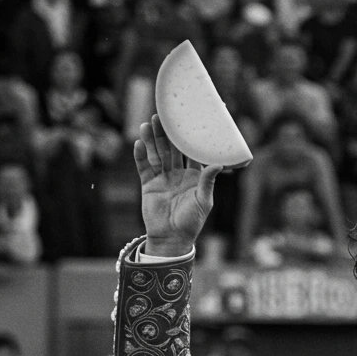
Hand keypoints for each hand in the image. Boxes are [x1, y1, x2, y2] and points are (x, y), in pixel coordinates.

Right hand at [133, 114, 224, 256]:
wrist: (171, 238)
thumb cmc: (191, 222)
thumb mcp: (203, 201)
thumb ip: (208, 181)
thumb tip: (218, 164)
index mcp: (194, 175)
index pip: (191, 152)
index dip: (188, 137)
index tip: (186, 121)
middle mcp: (177, 173)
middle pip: (170, 149)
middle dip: (165, 133)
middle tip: (161, 116)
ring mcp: (162, 178)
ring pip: (156, 155)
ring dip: (151, 140)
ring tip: (147, 124)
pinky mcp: (148, 185)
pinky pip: (144, 167)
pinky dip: (140, 156)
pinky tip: (138, 143)